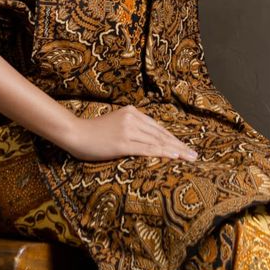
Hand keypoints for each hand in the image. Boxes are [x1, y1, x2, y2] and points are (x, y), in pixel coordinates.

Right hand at [63, 106, 198, 162]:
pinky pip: (146, 149)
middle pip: (161, 134)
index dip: (173, 138)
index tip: (185, 147)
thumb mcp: (115, 123)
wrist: (75, 133)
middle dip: (179, 146)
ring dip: (175, 151)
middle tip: (194, 155)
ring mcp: (128, 130)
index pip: (158, 128)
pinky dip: (162, 153)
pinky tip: (173, 157)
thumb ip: (130, 127)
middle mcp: (132, 118)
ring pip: (157, 142)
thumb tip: (146, 139)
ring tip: (189, 158)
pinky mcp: (122, 143)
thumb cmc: (93, 132)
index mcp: (132, 112)